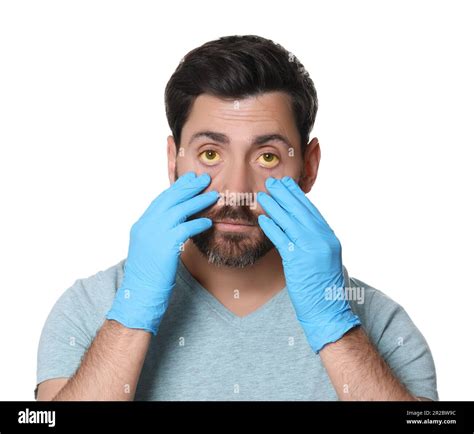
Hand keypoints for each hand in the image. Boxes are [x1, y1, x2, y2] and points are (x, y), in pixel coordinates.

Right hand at [106, 172, 218, 334]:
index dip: (177, 188)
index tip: (190, 179)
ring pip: (180, 210)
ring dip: (199, 201)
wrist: (140, 292)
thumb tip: (178, 222)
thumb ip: (159, 232)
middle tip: (204, 179)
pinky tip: (208, 221)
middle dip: (189, 187)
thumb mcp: (149, 247)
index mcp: (142, 224)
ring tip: (214, 195)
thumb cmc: (148, 273)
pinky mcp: (166, 245)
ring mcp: (155, 234)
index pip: (161, 200)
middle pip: (171, 199)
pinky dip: (198, 223)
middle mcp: (147, 225)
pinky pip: (186, 228)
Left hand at [257, 176, 360, 352]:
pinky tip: (262, 219)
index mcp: (329, 237)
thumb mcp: (324, 257)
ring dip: (274, 207)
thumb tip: (298, 225)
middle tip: (272, 182)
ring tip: (263, 195)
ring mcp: (311, 249)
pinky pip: (282, 239)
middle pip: (300, 211)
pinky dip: (272, 227)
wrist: (328, 310)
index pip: (311, 210)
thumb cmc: (324, 286)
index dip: (297, 196)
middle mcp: (322, 239)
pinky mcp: (298, 261)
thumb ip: (314, 240)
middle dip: (284, 195)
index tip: (286, 185)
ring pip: (290, 222)